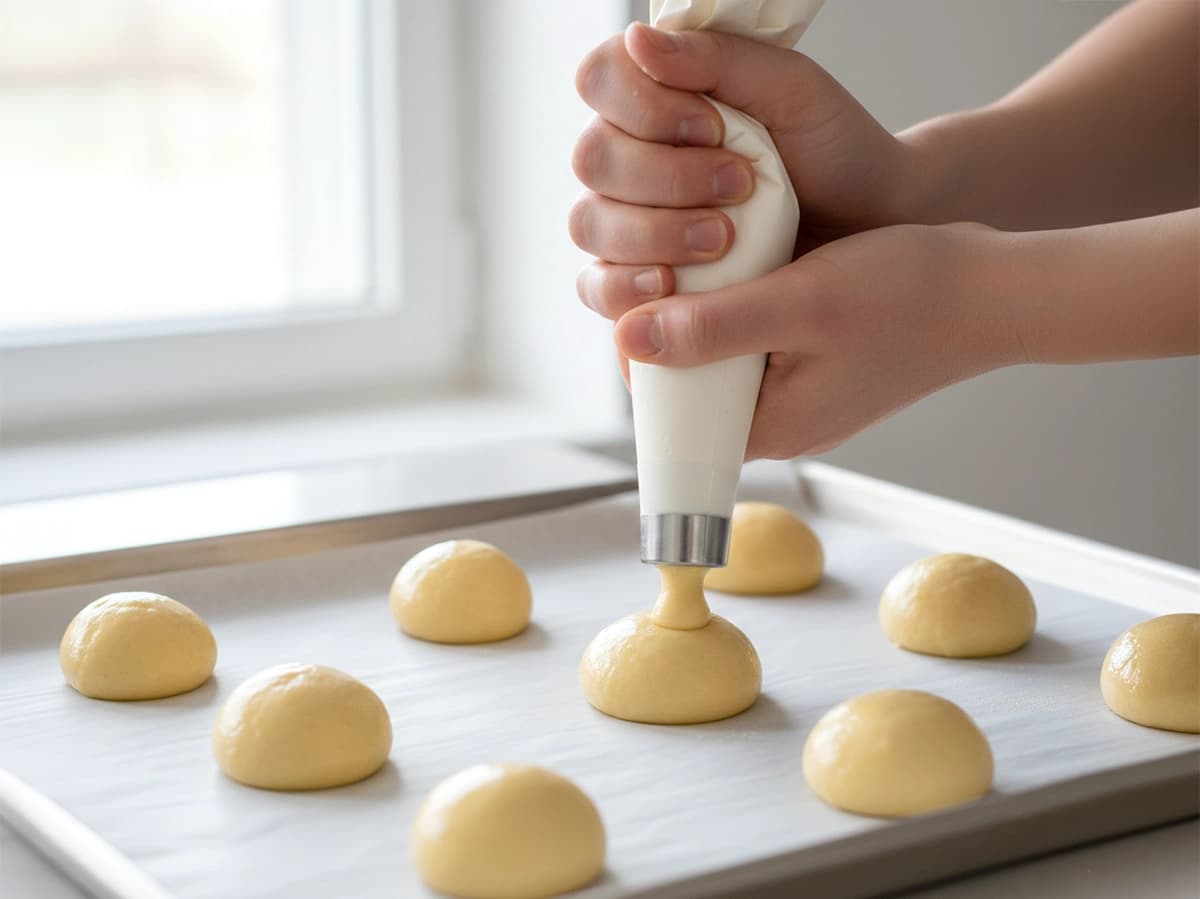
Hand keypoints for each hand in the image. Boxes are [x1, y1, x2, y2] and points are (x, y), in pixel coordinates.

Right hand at [569, 22, 911, 315]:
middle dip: (665, 176)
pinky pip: (597, 287)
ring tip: (724, 239)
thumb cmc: (834, 150)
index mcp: (656, 94)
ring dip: (654, 232)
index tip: (714, 127)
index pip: (600, 82)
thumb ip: (717, 60)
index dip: (645, 108)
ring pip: (590, 223)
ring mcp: (627, 220)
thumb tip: (638, 40)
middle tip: (739, 185)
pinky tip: (669, 286)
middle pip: (593, 159)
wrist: (872, 225)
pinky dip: (623, 287)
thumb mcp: (791, 89)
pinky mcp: (638, 279)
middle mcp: (629, 155)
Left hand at [608, 222, 1020, 458]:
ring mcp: (800, 395)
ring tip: (711, 254)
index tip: (641, 293)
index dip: (644, 358)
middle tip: (676, 261)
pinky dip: (743, 303)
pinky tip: (746, 260)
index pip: (673, 413)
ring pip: (723, 358)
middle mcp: (780, 422)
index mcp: (770, 428)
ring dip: (708, 309)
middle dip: (674, 326)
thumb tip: (630, 341)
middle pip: (693, 385)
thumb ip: (714, 327)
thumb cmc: (911, 296)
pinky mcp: (816, 365)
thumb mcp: (801, 304)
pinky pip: (756, 341)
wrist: (996, 290)